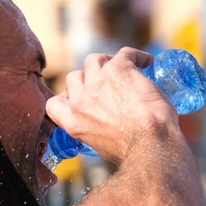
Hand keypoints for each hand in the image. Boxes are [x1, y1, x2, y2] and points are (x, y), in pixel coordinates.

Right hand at [44, 48, 176, 162]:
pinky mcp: (118, 69)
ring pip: (94, 60)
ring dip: (108, 62)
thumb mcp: (101, 146)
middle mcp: (80, 101)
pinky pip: (125, 53)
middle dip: (89, 78)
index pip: (55, 103)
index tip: (80, 96)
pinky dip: (137, 56)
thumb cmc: (133, 151)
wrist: (150, 144)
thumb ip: (94, 130)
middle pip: (75, 77)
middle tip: (108, 82)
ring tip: (126, 68)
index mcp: (73, 122)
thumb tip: (106, 125)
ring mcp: (97, 82)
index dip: (67, 96)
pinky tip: (147, 62)